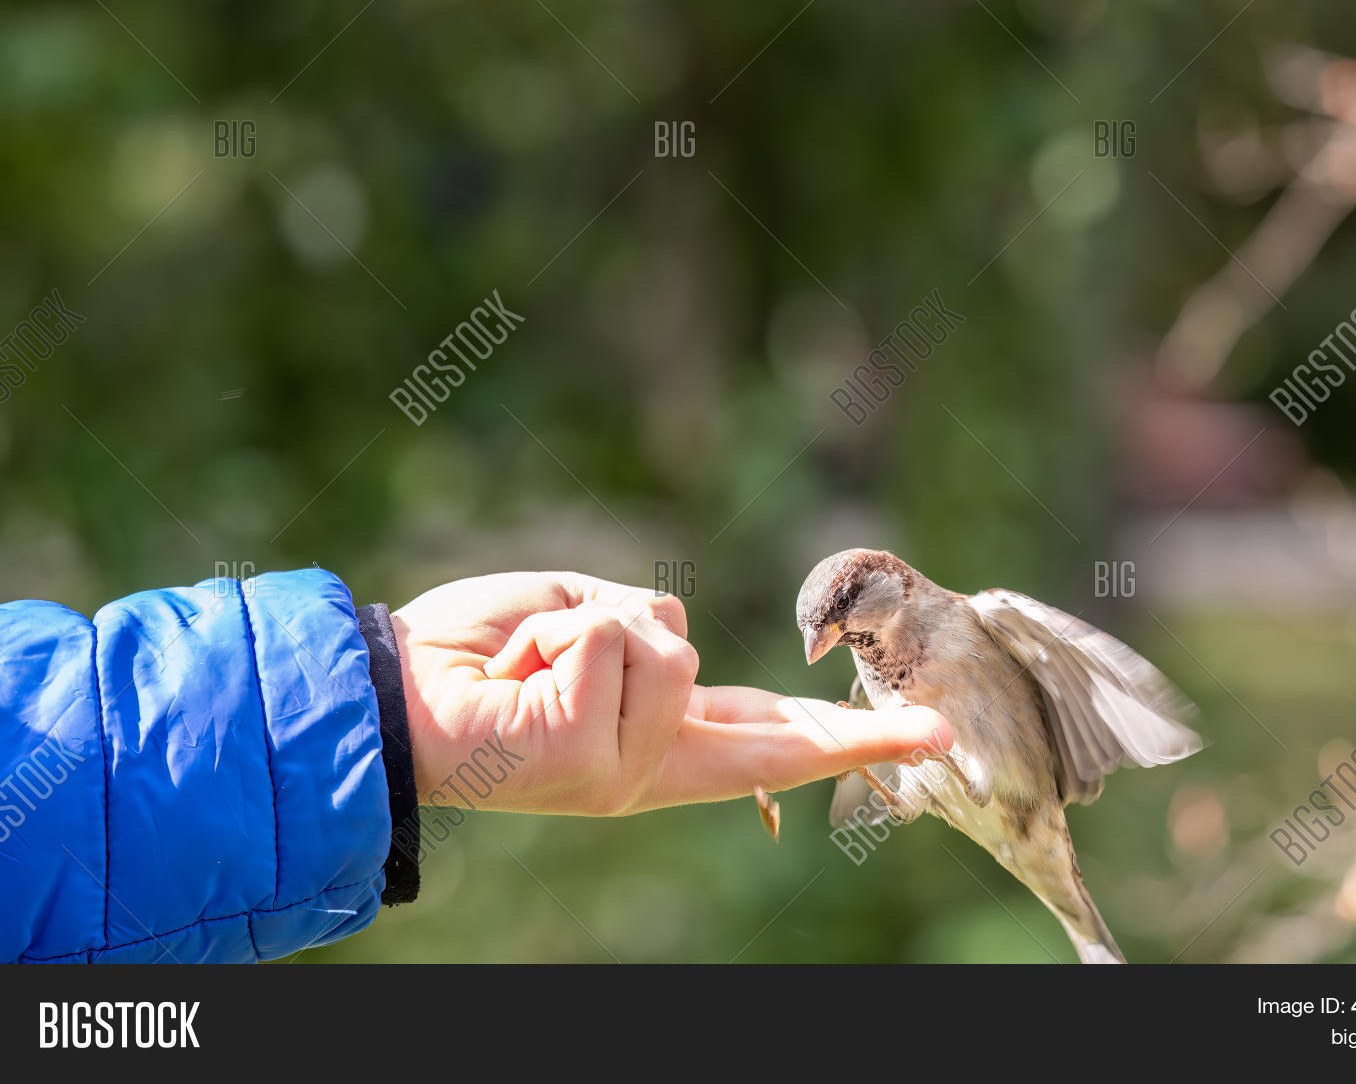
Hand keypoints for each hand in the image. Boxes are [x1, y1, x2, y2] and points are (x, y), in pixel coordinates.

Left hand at [393, 571, 952, 815]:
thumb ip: (637, 629)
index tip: (921, 740)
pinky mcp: (594, 757)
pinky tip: (514, 672)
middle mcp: (654, 764)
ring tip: (532, 656)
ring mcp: (630, 768)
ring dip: (587, 618)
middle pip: (775, 742)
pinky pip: (606, 638)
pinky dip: (553, 627)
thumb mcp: (573, 621)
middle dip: (854, 735)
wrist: (388, 697)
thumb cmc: (474, 657)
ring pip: (665, 640)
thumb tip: (667, 637)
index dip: (843, 736)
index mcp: (655, 737)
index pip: (765, 735)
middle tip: (936, 734)